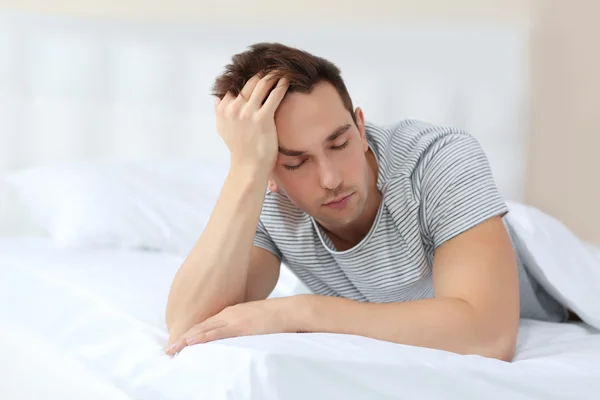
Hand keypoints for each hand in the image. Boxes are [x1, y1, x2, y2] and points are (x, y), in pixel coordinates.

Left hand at [165, 297, 293, 354]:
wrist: (289, 311)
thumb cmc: (275, 317)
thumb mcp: (254, 319)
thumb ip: (242, 325)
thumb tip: (236, 336)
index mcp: (232, 312)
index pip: (206, 323)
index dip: (191, 332)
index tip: (179, 341)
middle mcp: (229, 314)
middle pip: (201, 326)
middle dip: (183, 337)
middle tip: (168, 348)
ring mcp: (234, 319)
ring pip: (204, 329)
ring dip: (187, 340)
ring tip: (173, 348)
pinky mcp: (240, 326)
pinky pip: (217, 333)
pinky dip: (201, 338)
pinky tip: (191, 342)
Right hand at [215, 73, 289, 172]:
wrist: (249, 166)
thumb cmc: (240, 148)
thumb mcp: (223, 128)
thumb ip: (220, 111)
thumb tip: (219, 98)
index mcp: (223, 108)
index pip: (236, 84)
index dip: (248, 76)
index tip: (259, 70)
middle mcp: (233, 108)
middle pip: (249, 81)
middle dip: (263, 72)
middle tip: (274, 66)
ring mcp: (247, 113)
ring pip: (262, 84)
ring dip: (273, 75)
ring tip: (282, 70)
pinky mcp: (262, 118)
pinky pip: (274, 95)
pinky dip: (281, 85)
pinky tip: (287, 80)